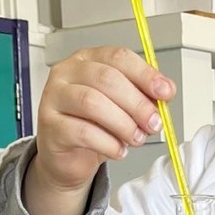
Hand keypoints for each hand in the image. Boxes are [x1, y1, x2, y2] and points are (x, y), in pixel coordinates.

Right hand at [27, 47, 173, 214]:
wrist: (68, 157)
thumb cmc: (94, 126)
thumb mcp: (122, 108)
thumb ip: (142, 97)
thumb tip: (165, 94)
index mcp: (88, 60)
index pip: (118, 57)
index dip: (145, 74)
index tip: (165, 92)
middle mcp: (68, 73)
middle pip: (106, 78)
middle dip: (137, 103)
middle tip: (154, 123)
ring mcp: (54, 97)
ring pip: (92, 102)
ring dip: (123, 124)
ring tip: (137, 138)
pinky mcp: (49, 125)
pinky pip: (82, 132)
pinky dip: (107, 143)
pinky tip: (118, 150)